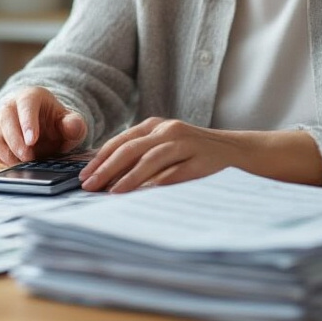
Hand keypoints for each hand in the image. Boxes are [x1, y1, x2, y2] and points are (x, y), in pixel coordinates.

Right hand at [0, 86, 87, 164]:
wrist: (40, 128)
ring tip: (26, 164)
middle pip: (5, 121)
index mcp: (29, 97)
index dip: (27, 123)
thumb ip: (74, 124)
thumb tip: (72, 125)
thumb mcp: (69, 122)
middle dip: (16, 142)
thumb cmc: (54, 123)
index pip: (25, 105)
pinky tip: (17, 163)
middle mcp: (9, 107)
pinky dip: (2, 160)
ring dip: (9, 154)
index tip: (32, 141)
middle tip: (29, 158)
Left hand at [79, 118, 321, 192]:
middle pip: (130, 148)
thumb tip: (104, 176)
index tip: (83, 176)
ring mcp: (187, 143)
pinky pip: (176, 172)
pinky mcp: (202, 160)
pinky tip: (144, 194)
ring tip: (112, 192)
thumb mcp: (164, 147)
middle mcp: (168, 130)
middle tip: (88, 186)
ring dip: (128, 176)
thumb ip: (139, 156)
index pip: (120, 141)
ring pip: (150, 158)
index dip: (99, 159)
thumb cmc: (193, 154)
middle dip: (106, 168)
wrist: (238, 151)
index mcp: (155, 125)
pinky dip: (158, 183)